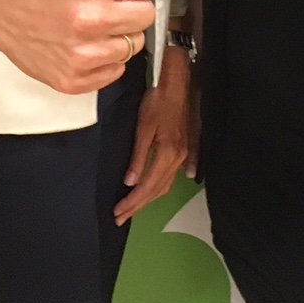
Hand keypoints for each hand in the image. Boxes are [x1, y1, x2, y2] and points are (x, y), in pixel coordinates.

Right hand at [0, 0, 164, 93]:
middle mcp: (89, 18)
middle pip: (146, 13)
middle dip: (130, 2)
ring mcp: (81, 53)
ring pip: (133, 44)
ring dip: (119, 31)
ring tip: (94, 18)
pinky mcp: (73, 78)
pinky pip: (114, 70)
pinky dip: (105, 57)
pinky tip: (85, 41)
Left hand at [114, 47, 190, 224]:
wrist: (179, 85)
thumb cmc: (157, 102)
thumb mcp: (143, 128)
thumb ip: (138, 156)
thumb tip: (130, 182)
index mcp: (167, 154)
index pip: (147, 187)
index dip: (132, 202)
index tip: (117, 212)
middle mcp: (178, 159)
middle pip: (157, 190)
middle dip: (138, 205)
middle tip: (120, 217)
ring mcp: (184, 155)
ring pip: (166, 184)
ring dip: (149, 198)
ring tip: (133, 207)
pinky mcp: (186, 149)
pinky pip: (174, 174)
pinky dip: (165, 184)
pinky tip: (162, 189)